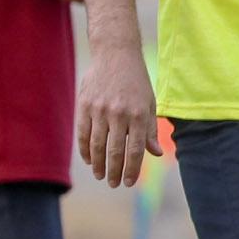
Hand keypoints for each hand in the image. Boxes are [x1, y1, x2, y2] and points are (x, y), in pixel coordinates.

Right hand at [77, 41, 160, 187]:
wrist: (116, 55)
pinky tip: (89, 159)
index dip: (132, 169)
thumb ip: (150, 129)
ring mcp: (99, 109)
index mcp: (139, 114)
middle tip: (113, 184)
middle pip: (115, 150)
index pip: (135, 149)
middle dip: (114, 171)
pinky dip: (85, 149)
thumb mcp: (150, 103)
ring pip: (97, 144)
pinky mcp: (84, 105)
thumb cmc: (137, 82)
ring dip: (98, 164)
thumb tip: (156, 153)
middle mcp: (119, 113)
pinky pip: (83, 133)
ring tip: (100, 175)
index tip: (128, 182)